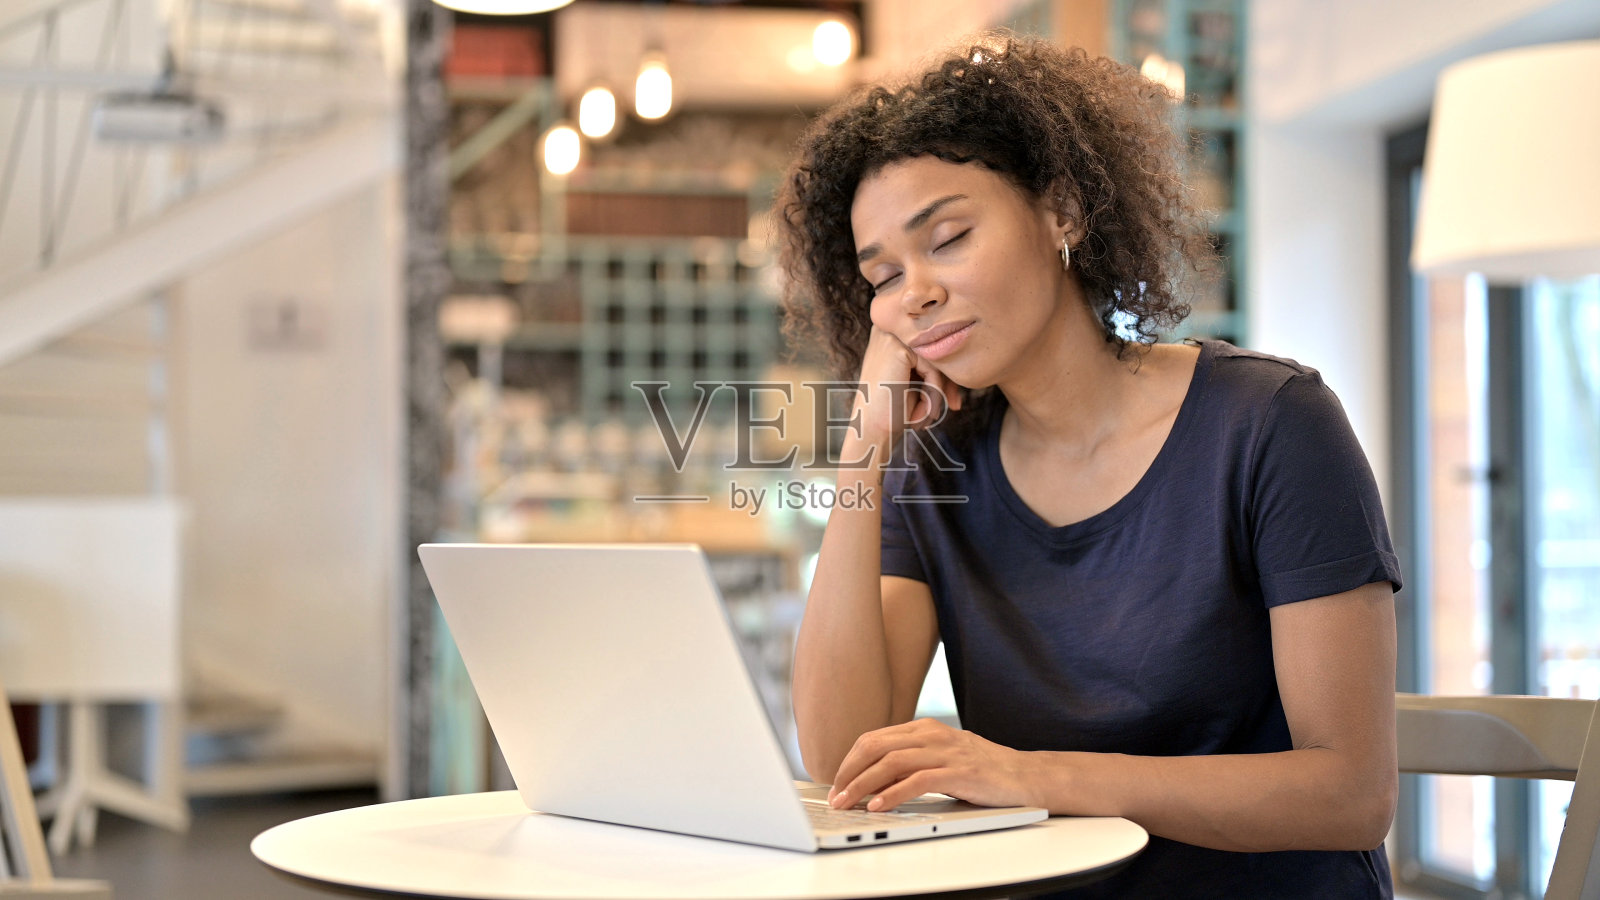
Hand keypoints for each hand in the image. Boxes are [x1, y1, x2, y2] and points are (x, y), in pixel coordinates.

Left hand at [826, 718, 1035, 811]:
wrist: (1025, 776)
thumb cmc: (981, 771)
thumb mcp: (941, 759)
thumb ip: (911, 764)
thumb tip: (872, 782)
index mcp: (923, 728)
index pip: (873, 739)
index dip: (849, 761)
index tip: (836, 783)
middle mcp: (932, 735)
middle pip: (876, 747)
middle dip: (849, 772)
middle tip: (834, 796)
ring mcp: (946, 752)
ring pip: (891, 762)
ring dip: (863, 785)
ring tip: (847, 803)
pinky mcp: (959, 772)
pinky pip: (918, 781)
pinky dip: (893, 794)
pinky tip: (878, 806)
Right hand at [850, 327, 961, 453]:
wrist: (869, 432)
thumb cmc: (893, 409)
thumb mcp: (918, 381)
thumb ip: (936, 364)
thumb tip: (967, 358)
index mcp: (892, 333)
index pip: (933, 347)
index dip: (946, 374)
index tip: (954, 401)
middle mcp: (889, 329)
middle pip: (938, 349)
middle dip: (949, 381)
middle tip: (954, 405)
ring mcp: (891, 337)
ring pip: (938, 360)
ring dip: (939, 392)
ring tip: (929, 415)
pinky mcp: (897, 350)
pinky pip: (933, 369)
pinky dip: (933, 395)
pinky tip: (921, 413)